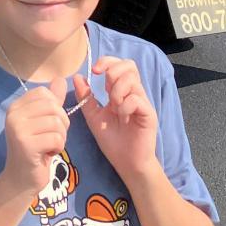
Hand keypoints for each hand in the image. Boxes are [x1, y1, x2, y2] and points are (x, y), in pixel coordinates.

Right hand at [2, 80, 68, 198]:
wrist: (20, 179)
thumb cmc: (34, 149)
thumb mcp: (42, 122)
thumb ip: (51, 101)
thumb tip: (61, 78)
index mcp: (16, 106)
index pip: (44, 93)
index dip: (55, 108)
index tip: (48, 124)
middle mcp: (14, 114)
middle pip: (53, 107)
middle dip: (61, 124)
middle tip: (52, 138)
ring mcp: (18, 129)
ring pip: (57, 123)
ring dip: (61, 137)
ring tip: (49, 146)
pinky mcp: (26, 144)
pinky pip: (56, 138)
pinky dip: (58, 148)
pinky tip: (47, 154)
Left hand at [73, 58, 158, 181]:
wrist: (127, 164)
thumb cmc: (113, 142)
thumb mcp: (94, 118)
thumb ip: (86, 98)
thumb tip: (77, 77)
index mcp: (122, 92)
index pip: (120, 65)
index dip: (107, 61)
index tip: (94, 71)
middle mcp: (134, 94)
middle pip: (129, 65)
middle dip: (113, 72)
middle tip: (106, 91)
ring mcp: (143, 103)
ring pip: (132, 80)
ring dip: (117, 91)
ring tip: (114, 108)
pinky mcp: (148, 114)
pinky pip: (136, 99)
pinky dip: (124, 106)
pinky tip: (122, 118)